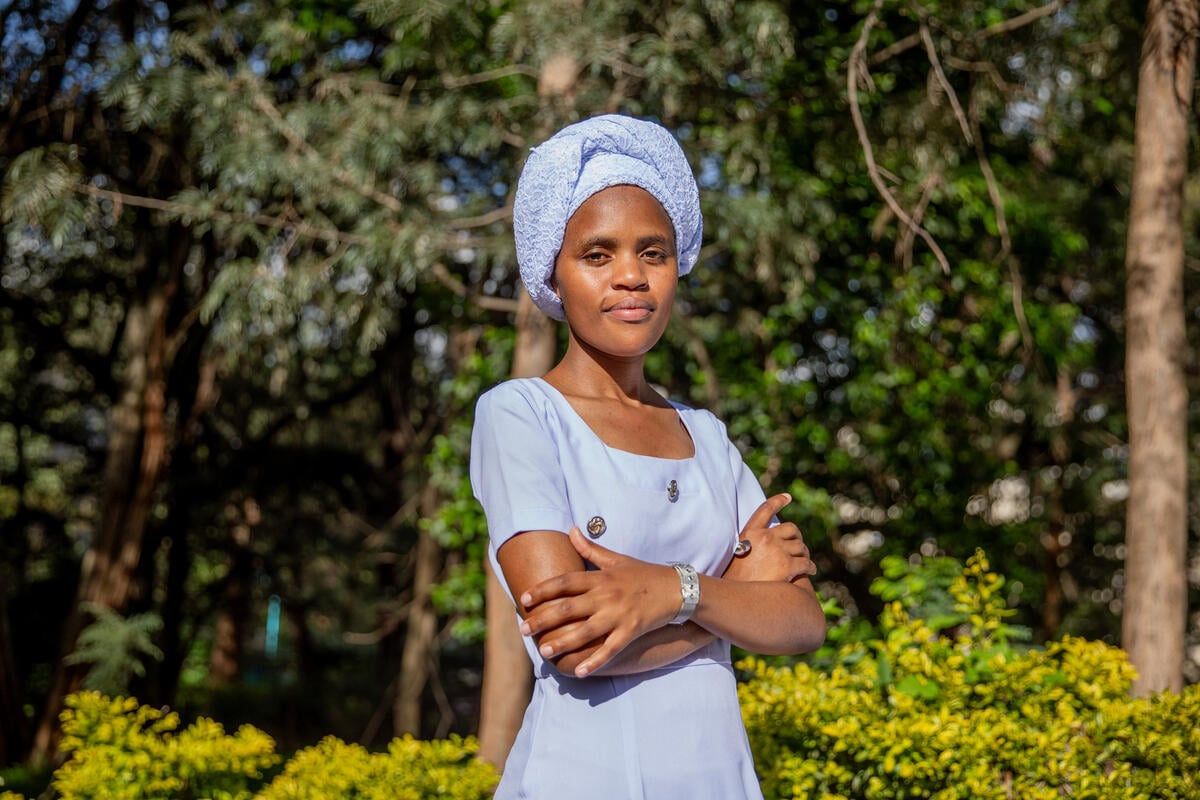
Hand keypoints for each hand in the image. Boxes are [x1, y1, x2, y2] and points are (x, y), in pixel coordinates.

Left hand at [518, 527, 679, 677]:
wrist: (677, 589)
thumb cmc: (643, 574)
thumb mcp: (617, 559)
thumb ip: (591, 548)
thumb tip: (571, 530)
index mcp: (601, 577)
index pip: (566, 582)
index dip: (544, 589)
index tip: (525, 598)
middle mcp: (606, 596)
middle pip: (568, 608)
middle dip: (543, 619)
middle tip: (523, 629)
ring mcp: (619, 615)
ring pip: (585, 631)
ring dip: (563, 642)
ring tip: (544, 652)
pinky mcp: (631, 631)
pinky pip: (610, 649)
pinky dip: (595, 661)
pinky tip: (580, 672)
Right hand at [723, 493, 816, 582]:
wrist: (735, 598)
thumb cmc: (733, 581)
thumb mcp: (735, 556)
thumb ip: (750, 547)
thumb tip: (760, 550)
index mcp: (750, 533)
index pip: (765, 510)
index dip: (777, 501)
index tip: (788, 497)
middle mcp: (765, 537)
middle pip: (790, 529)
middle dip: (797, 536)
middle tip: (798, 545)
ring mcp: (777, 550)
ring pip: (800, 546)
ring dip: (804, 553)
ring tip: (805, 561)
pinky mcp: (787, 566)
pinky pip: (806, 563)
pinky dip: (810, 566)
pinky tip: (810, 570)